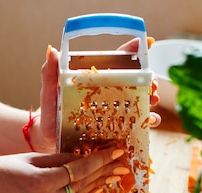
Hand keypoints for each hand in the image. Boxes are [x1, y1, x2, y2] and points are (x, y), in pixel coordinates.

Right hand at [0, 148, 128, 192]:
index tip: (117, 152)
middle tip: (121, 165)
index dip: (101, 160)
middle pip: (82, 186)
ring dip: (95, 188)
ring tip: (109, 177)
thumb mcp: (31, 159)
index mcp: (42, 183)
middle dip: (103, 174)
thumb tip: (83, 158)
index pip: (80, 169)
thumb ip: (59, 160)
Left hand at [35, 37, 161, 152]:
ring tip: (153, 101)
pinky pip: (133, 124)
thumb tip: (52, 51)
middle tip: (152, 85)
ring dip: (150, 100)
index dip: (133, 51)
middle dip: (149, 81)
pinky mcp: (113, 129)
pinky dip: (145, 122)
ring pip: (138, 102)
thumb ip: (50, 73)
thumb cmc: (49, 112)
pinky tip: (149, 121)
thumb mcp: (49, 92)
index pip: (117, 62)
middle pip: (135, 82)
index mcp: (95, 80)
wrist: (47, 138)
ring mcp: (112, 111)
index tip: (146, 44)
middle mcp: (107, 94)